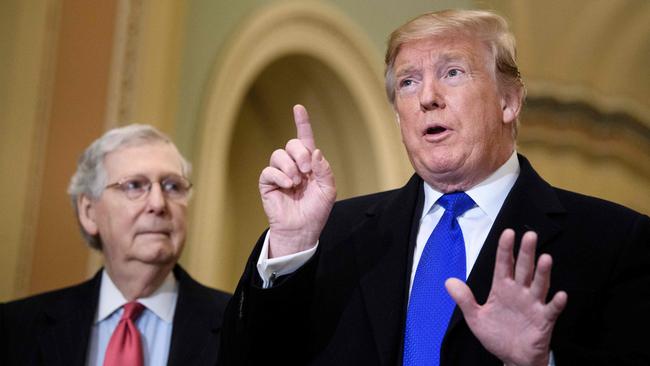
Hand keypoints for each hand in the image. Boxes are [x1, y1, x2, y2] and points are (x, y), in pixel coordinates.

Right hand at [259, 105, 335, 257]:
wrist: (303, 229)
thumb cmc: (316, 210)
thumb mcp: (328, 189)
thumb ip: (323, 169)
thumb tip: (313, 151)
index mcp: (309, 163)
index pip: (304, 138)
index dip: (301, 122)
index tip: (298, 108)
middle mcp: (293, 165)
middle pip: (292, 144)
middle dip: (300, 153)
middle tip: (306, 170)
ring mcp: (279, 173)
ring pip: (278, 155)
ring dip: (290, 167)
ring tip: (296, 182)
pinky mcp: (267, 183)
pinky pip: (269, 171)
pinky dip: (280, 176)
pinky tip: (288, 186)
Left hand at [445, 229, 566, 365]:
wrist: (512, 358)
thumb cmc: (497, 335)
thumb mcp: (475, 318)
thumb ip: (464, 299)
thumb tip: (449, 281)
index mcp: (503, 288)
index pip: (504, 264)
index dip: (505, 249)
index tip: (507, 233)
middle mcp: (519, 292)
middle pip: (523, 269)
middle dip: (526, 252)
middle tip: (530, 235)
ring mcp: (533, 305)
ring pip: (538, 285)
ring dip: (543, 273)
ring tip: (545, 258)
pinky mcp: (544, 320)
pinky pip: (551, 310)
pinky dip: (556, 303)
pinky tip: (560, 295)